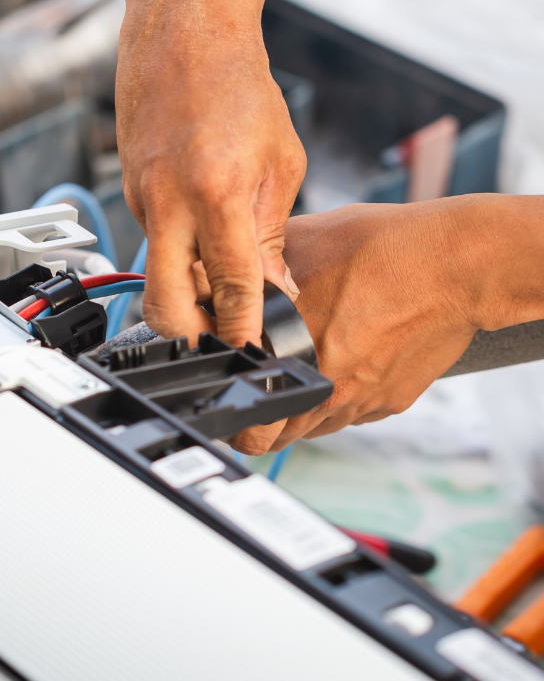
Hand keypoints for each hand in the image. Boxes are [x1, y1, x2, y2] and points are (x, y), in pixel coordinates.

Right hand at [117, 0, 304, 345]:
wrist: (181, 30)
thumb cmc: (237, 85)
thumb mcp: (280, 160)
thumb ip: (272, 231)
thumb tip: (273, 287)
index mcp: (216, 192)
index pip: (230, 285)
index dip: (244, 330)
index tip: (255, 356)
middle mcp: (167, 202)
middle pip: (164, 304)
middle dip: (190, 337)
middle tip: (221, 342)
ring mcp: (140, 198)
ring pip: (157, 273)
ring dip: (187, 290)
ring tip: (224, 284)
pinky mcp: (128, 192)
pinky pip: (153, 240)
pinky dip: (178, 251)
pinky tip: (203, 232)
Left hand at [231, 199, 489, 453]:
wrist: (457, 265)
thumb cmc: (381, 248)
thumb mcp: (300, 244)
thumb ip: (256, 268)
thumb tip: (221, 270)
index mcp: (291, 355)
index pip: (248, 417)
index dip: (233, 409)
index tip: (230, 397)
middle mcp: (325, 390)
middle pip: (276, 436)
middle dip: (261, 422)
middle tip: (256, 393)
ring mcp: (360, 402)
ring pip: (314, 428)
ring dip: (299, 411)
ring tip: (299, 372)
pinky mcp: (390, 402)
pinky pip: (351, 413)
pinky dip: (339, 397)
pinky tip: (342, 361)